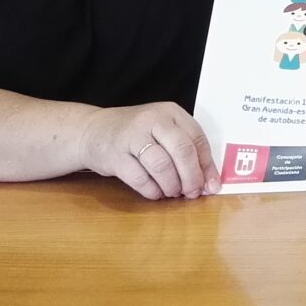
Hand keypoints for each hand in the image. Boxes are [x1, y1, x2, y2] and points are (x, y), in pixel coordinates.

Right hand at [78, 103, 219, 199]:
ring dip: (172, 185)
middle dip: (192, 177)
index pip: (197, 138)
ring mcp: (132, 136)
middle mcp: (152, 120)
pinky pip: (140, 179)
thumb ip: (186, 152)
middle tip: (193, 193)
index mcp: (170, 112)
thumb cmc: (136, 134)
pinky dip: (152, 191)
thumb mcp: (163, 132)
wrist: (93, 130)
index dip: (207, 165)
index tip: (211, 185)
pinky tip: (155, 193)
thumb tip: (211, 183)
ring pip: (162, 166)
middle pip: (182, 151)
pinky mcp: (115, 155)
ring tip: (173, 192)